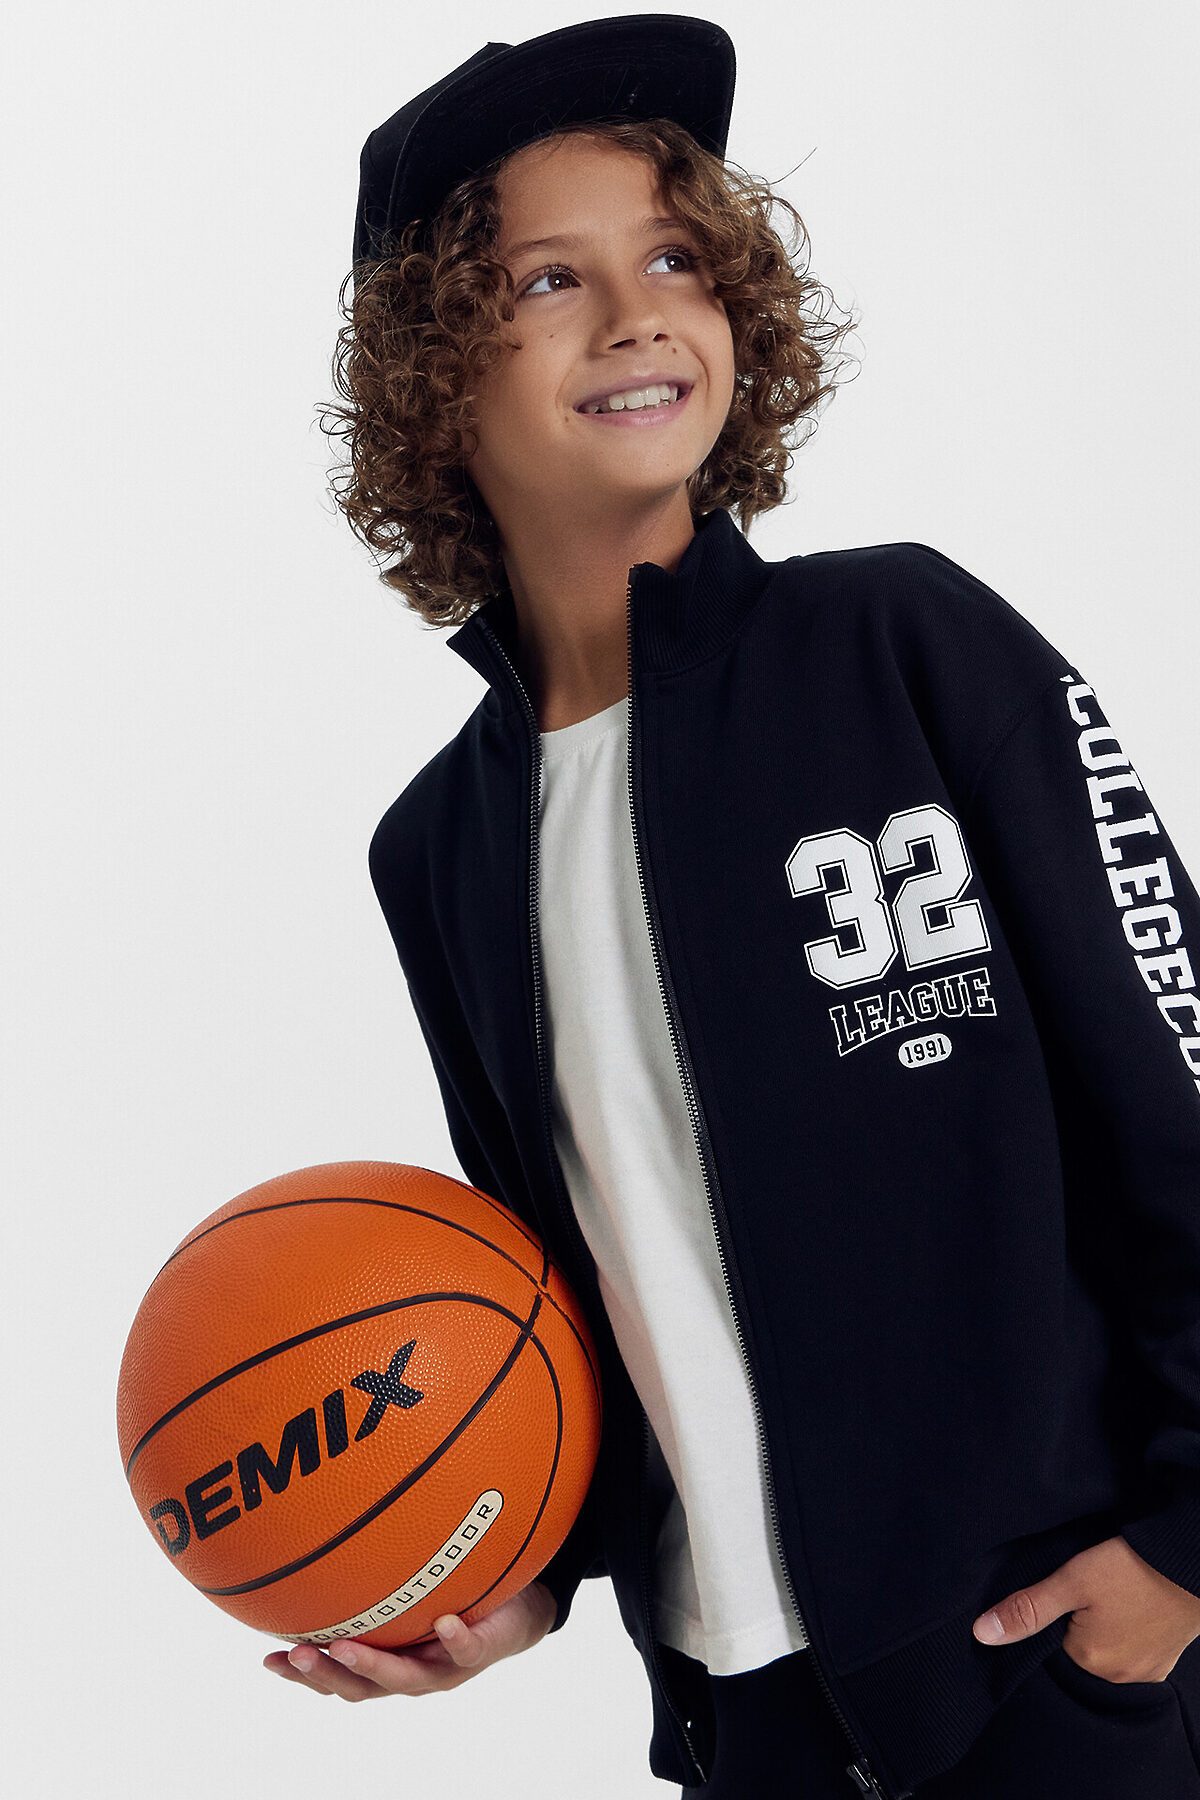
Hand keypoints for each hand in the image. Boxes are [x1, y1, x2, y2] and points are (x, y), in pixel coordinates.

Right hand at [263, 1578, 556, 1698]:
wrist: (519, 1614)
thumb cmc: (455, 1596)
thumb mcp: (412, 1582)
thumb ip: (377, 1568)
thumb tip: (330, 1525)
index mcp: (387, 1661)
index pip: (336, 1676)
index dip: (302, 1676)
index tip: (267, 1660)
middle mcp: (411, 1673)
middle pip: (360, 1687)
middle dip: (327, 1674)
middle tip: (298, 1653)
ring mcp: (444, 1668)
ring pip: (405, 1678)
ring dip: (374, 1665)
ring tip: (346, 1646)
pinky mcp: (480, 1653)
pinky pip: (467, 1649)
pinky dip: (454, 1639)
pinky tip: (443, 1622)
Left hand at [972, 1534, 1199, 1681]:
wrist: (1191, 1560)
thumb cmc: (1134, 1569)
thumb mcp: (1072, 1580)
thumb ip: (1027, 1608)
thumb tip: (981, 1633)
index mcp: (1089, 1664)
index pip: (1048, 1648)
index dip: (1047, 1619)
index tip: (1057, 1595)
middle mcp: (1118, 1679)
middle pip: (1077, 1652)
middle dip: (1074, 1626)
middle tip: (1088, 1590)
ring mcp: (1146, 1672)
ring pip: (1105, 1653)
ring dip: (1101, 1630)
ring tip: (1109, 1596)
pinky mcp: (1165, 1659)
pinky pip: (1132, 1652)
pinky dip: (1125, 1633)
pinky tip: (1128, 1606)